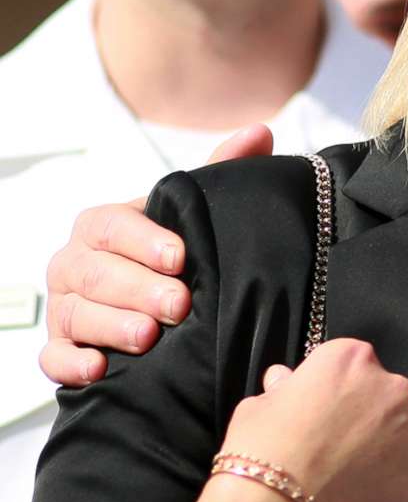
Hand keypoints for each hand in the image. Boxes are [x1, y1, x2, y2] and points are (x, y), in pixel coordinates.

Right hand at [41, 123, 273, 385]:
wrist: (158, 311)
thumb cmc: (176, 256)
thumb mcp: (195, 217)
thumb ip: (220, 174)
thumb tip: (259, 132)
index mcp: (104, 227)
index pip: (111, 226)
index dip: (143, 240)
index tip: (180, 257)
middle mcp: (75, 264)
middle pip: (95, 273)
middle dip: (137, 288)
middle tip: (178, 304)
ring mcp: (64, 307)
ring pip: (75, 314)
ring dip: (111, 325)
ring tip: (148, 336)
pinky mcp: (60, 349)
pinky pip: (53, 357)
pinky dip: (72, 363)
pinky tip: (98, 368)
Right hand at [211, 340, 407, 501]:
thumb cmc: (261, 452)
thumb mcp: (257, 407)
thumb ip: (284, 389)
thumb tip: (286, 381)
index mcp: (352, 359)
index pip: (352, 362)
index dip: (334, 386)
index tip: (320, 408)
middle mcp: (392, 388)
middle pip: (383, 394)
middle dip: (364, 413)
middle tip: (335, 443)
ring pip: (401, 432)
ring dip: (382, 446)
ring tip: (347, 474)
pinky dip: (392, 479)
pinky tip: (363, 494)